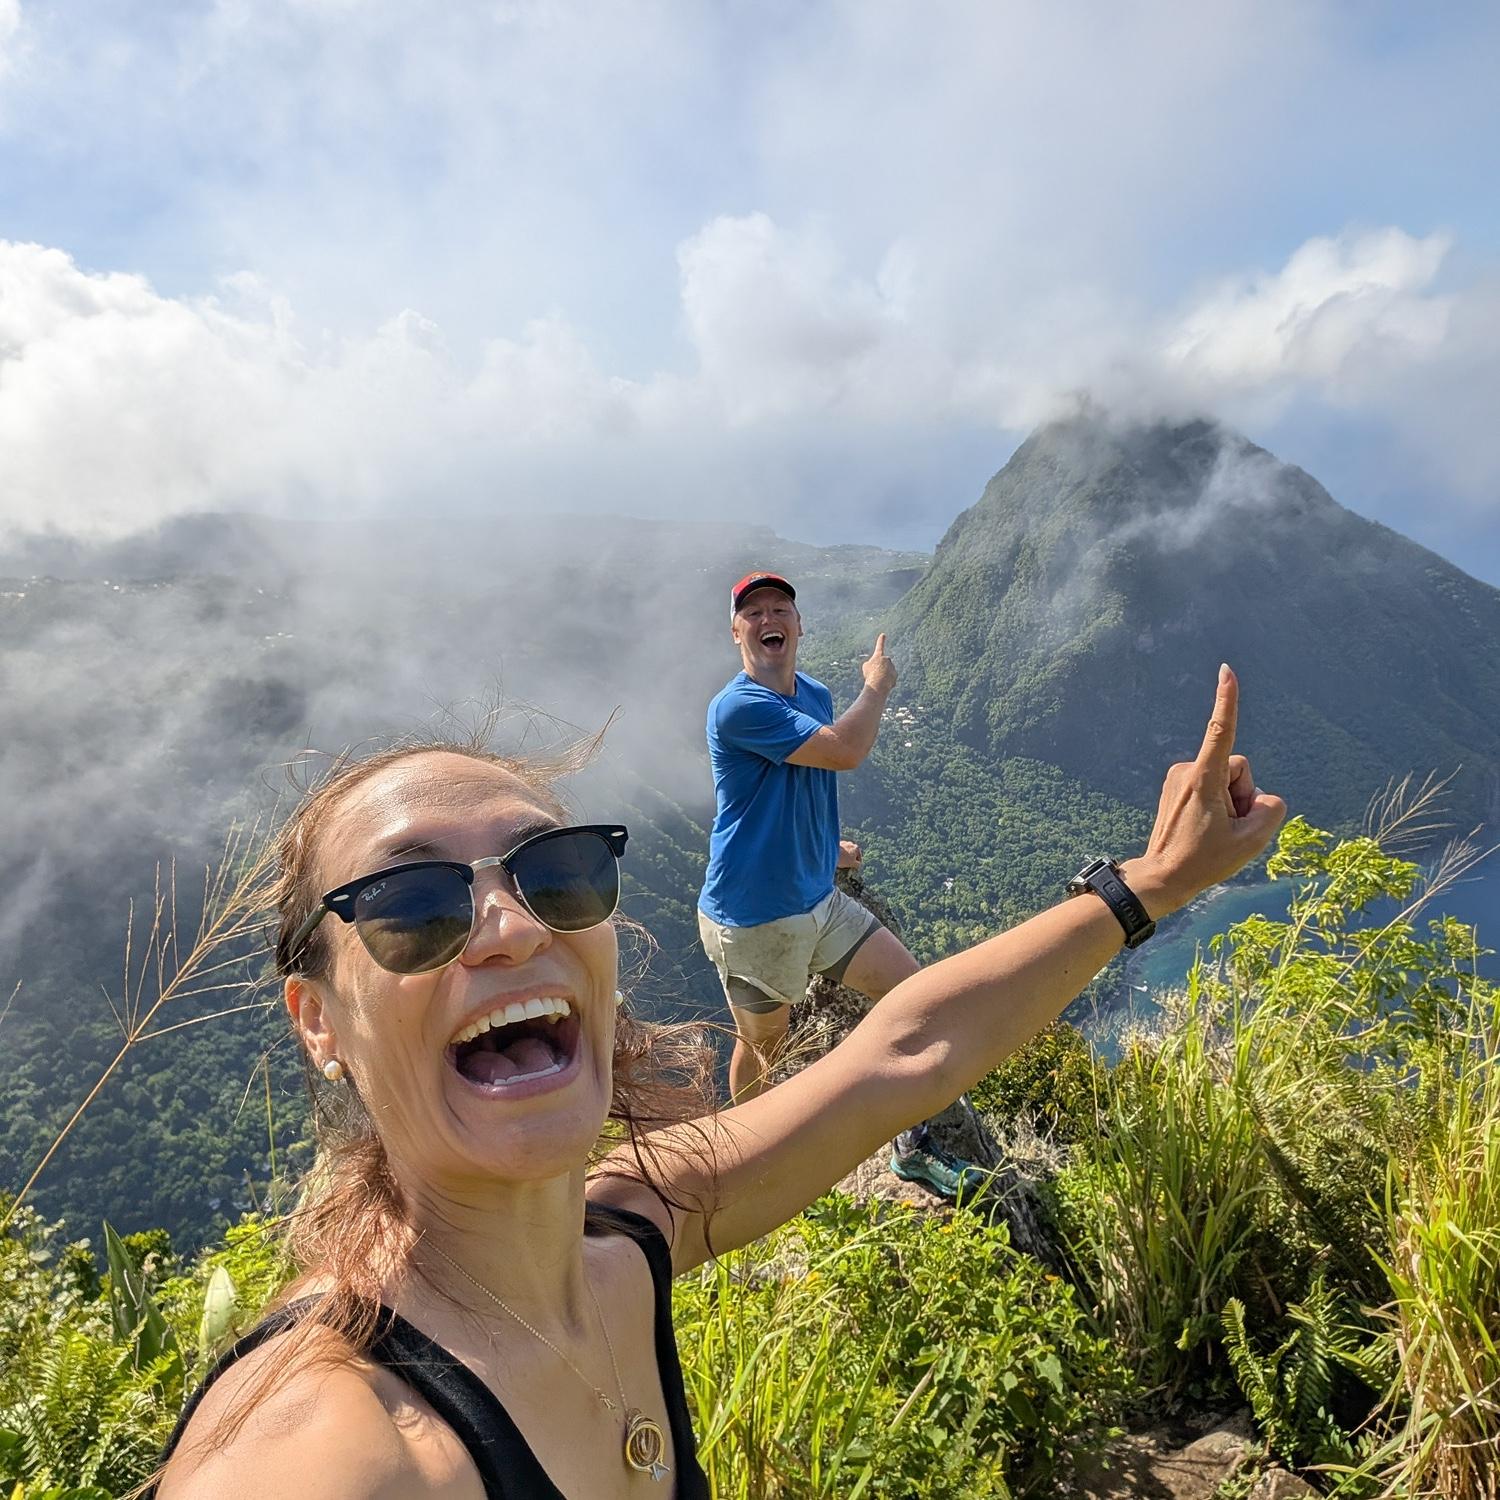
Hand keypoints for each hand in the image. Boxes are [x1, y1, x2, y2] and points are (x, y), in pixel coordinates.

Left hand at [837, 840, 862, 869]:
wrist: (831, 853)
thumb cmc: (843, 858)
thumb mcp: (853, 864)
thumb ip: (858, 864)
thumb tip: (858, 864)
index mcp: (856, 848)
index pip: (859, 857)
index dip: (856, 863)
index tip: (853, 867)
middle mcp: (851, 844)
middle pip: (852, 853)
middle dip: (850, 858)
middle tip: (846, 864)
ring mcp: (844, 843)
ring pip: (846, 851)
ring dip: (845, 856)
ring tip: (841, 861)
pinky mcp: (837, 844)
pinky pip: (840, 850)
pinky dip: (840, 853)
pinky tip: (837, 858)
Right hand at [861, 633, 896, 697]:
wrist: (878, 684)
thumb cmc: (870, 674)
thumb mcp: (866, 667)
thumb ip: (871, 664)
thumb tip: (876, 667)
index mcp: (879, 656)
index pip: (880, 646)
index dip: (881, 640)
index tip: (883, 634)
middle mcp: (887, 659)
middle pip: (882, 664)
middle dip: (879, 669)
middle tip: (874, 675)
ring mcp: (892, 667)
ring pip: (886, 672)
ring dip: (882, 676)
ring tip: (877, 680)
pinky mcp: (895, 676)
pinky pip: (889, 679)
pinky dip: (886, 682)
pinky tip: (883, 684)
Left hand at [1126, 665, 1286, 917]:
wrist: (1163, 877)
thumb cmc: (1204, 860)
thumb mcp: (1252, 840)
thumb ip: (1271, 810)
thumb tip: (1263, 799)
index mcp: (1203, 776)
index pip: (1221, 731)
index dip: (1227, 699)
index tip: (1227, 671)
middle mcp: (1187, 770)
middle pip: (1239, 769)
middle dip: (1243, 794)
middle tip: (1227, 826)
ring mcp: (1180, 778)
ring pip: (1227, 781)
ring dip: (1231, 803)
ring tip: (1214, 830)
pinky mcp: (1177, 787)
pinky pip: (1213, 788)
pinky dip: (1218, 805)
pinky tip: (1206, 828)